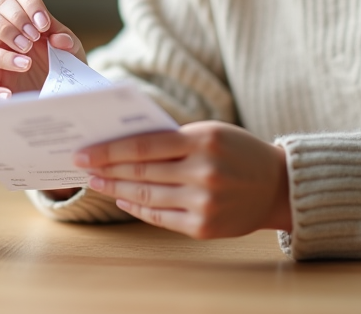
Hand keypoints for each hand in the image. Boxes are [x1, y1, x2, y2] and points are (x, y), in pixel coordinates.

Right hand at [0, 0, 86, 99]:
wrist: (66, 95)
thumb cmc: (65, 66)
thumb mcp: (73, 51)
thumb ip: (67, 40)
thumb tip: (59, 39)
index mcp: (24, 20)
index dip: (29, 3)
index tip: (43, 24)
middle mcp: (4, 38)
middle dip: (10, 23)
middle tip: (32, 39)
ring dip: (4, 54)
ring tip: (27, 63)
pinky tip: (10, 94)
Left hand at [73, 121, 292, 238]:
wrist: (278, 186)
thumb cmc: (237, 152)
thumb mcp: (210, 133)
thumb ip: (172, 139)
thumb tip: (122, 146)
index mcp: (204, 141)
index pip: (144, 146)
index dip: (109, 150)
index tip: (84, 152)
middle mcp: (204, 172)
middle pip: (141, 172)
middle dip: (106, 170)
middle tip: (82, 166)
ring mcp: (204, 202)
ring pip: (146, 196)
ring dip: (116, 190)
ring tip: (97, 182)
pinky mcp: (204, 226)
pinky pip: (160, 217)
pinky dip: (137, 208)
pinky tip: (122, 200)